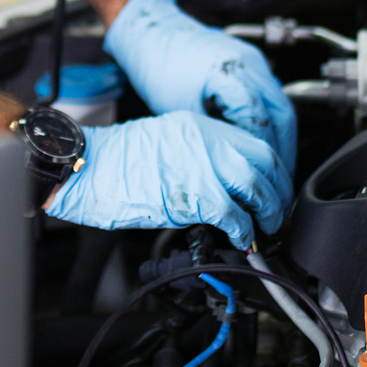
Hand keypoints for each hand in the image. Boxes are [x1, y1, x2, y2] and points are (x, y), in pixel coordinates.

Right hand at [43, 112, 288, 249]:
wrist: (89, 166)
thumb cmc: (115, 161)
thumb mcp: (165, 144)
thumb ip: (197, 158)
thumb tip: (219, 186)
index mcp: (200, 127)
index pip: (253, 143)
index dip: (269, 169)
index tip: (271, 186)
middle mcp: (208, 140)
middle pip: (264, 161)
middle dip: (277, 189)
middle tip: (276, 211)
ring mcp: (204, 165)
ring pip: (257, 186)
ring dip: (268, 211)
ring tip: (266, 228)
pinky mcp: (196, 194)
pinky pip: (235, 214)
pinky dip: (245, 230)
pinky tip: (242, 240)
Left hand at [103, 0, 297, 177]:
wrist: (150, 31)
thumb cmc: (159, 64)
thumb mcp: (180, 109)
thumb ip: (210, 135)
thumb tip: (229, 161)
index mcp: (233, 73)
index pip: (262, 122)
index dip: (265, 153)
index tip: (264, 174)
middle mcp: (250, 63)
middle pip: (283, 114)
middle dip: (285, 149)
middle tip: (280, 177)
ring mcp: (253, 60)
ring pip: (282, 104)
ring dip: (281, 134)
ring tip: (275, 163)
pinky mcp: (249, 61)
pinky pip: (271, 93)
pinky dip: (272, 118)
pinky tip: (264, 137)